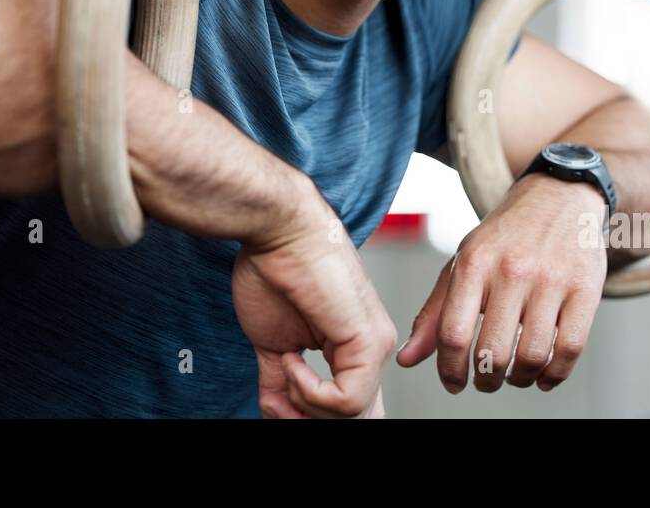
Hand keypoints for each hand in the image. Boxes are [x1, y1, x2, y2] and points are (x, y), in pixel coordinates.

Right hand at [232, 200, 395, 417]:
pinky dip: (309, 392)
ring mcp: (375, 345)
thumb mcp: (275, 342)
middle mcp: (373, 348)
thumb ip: (281, 379)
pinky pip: (346, 401)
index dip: (312, 414)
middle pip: (357, 416)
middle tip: (278, 403)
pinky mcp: (369, 341)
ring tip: (284, 369)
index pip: (352, 406)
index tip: (278, 405)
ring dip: (304, 405)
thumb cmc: (275, 270)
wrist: (278, 231)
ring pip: (352, 416)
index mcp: (354, 347)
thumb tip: (274, 410)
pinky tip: (292, 360)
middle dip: (307, 417)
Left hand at [396, 175, 607, 392]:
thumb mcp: (463, 261)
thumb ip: (434, 312)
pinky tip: (543, 375)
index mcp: (474, 262)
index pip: (452, 332)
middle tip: (486, 381)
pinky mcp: (586, 289)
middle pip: (492, 351)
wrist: (558, 195)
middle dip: (486, 380)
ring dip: (519, 380)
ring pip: (531, 355)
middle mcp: (512, 269)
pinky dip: (554, 374)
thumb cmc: (505, 236)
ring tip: (514, 377)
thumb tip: (406, 359)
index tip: (454, 383)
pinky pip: (570, 348)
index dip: (449, 369)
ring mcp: (551, 279)